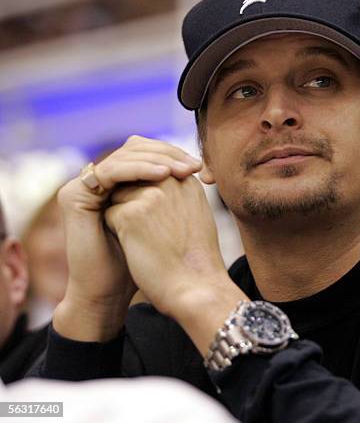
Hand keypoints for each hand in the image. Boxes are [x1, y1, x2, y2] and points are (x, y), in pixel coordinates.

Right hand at [54, 135, 201, 340]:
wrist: (112, 292)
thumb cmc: (145, 261)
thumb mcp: (162, 216)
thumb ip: (169, 188)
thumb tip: (199, 164)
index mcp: (118, 181)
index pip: (146, 152)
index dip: (174, 155)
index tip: (203, 167)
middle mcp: (99, 179)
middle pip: (135, 149)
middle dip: (168, 154)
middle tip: (195, 165)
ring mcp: (84, 186)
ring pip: (124, 156)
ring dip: (157, 160)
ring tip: (183, 170)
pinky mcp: (74, 194)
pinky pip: (111, 171)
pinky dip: (139, 170)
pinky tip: (163, 175)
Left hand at [104, 175, 247, 351]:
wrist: (197, 288)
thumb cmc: (196, 260)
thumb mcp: (195, 216)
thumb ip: (177, 195)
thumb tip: (151, 188)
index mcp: (188, 181)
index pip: (152, 170)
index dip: (145, 193)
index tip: (154, 220)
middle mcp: (171, 181)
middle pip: (133, 178)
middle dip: (131, 200)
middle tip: (148, 232)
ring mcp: (151, 195)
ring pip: (118, 195)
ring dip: (122, 214)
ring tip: (146, 241)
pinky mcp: (131, 213)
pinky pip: (109, 213)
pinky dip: (116, 232)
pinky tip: (136, 249)